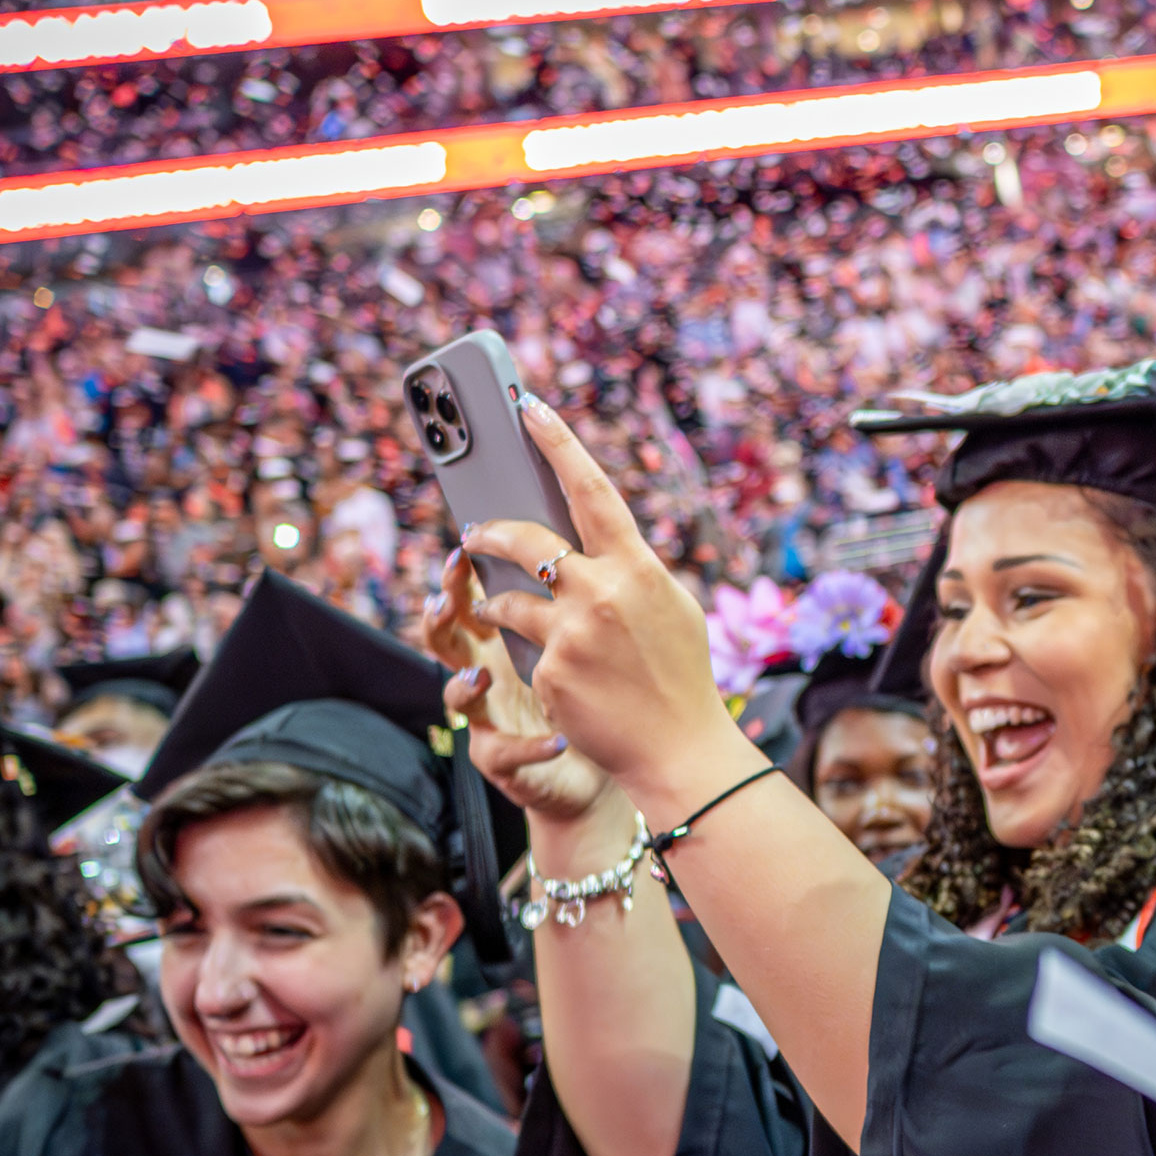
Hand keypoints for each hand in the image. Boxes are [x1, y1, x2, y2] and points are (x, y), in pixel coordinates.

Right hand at [426, 546, 613, 826]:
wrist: (625, 757)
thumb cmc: (607, 689)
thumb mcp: (594, 635)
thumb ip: (580, 596)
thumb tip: (588, 537)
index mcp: (507, 637)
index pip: (476, 596)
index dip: (462, 573)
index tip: (467, 540)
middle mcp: (489, 672)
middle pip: (448, 636)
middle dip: (442, 613)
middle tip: (448, 597)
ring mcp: (490, 716)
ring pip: (454, 697)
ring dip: (463, 685)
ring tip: (481, 675)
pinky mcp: (504, 763)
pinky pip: (504, 753)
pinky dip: (531, 747)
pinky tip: (556, 740)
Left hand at [460, 395, 753, 825]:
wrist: (680, 749)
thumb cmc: (680, 675)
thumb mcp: (671, 608)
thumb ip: (631, 571)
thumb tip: (587, 543)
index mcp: (640, 567)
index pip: (592, 489)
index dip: (558, 443)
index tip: (527, 407)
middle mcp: (602, 592)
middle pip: (527, 537)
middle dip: (492, 530)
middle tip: (475, 529)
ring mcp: (571, 633)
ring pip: (507, 596)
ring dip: (494, 597)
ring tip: (496, 605)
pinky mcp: (550, 671)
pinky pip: (518, 645)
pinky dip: (523, 648)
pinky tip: (546, 664)